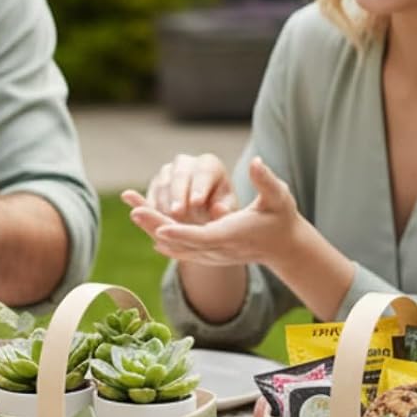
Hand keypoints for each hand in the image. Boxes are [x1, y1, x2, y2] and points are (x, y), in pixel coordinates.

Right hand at [121, 152, 235, 226]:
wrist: (203, 214)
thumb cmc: (219, 210)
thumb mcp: (227, 210)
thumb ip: (225, 210)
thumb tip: (220, 209)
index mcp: (209, 164)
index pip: (204, 171)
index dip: (199, 186)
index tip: (197, 202)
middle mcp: (185, 163)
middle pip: (180, 175)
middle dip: (178, 195)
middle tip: (177, 213)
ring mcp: (166, 172)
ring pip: (162, 185)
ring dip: (165, 204)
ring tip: (169, 223)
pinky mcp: (153, 185)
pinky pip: (150, 196)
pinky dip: (153, 210)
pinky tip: (158, 225)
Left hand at [126, 156, 302, 265]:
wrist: (283, 245)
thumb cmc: (280, 217)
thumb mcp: (278, 197)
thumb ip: (266, 181)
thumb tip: (256, 162)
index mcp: (231, 235)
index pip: (202, 237)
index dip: (180, 233)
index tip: (160, 227)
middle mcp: (217, 249)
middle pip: (181, 242)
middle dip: (155, 225)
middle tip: (134, 210)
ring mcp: (211, 254)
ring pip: (176, 245)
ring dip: (152, 228)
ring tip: (133, 210)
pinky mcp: (208, 254)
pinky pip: (180, 247)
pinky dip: (162, 236)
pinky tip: (147, 227)